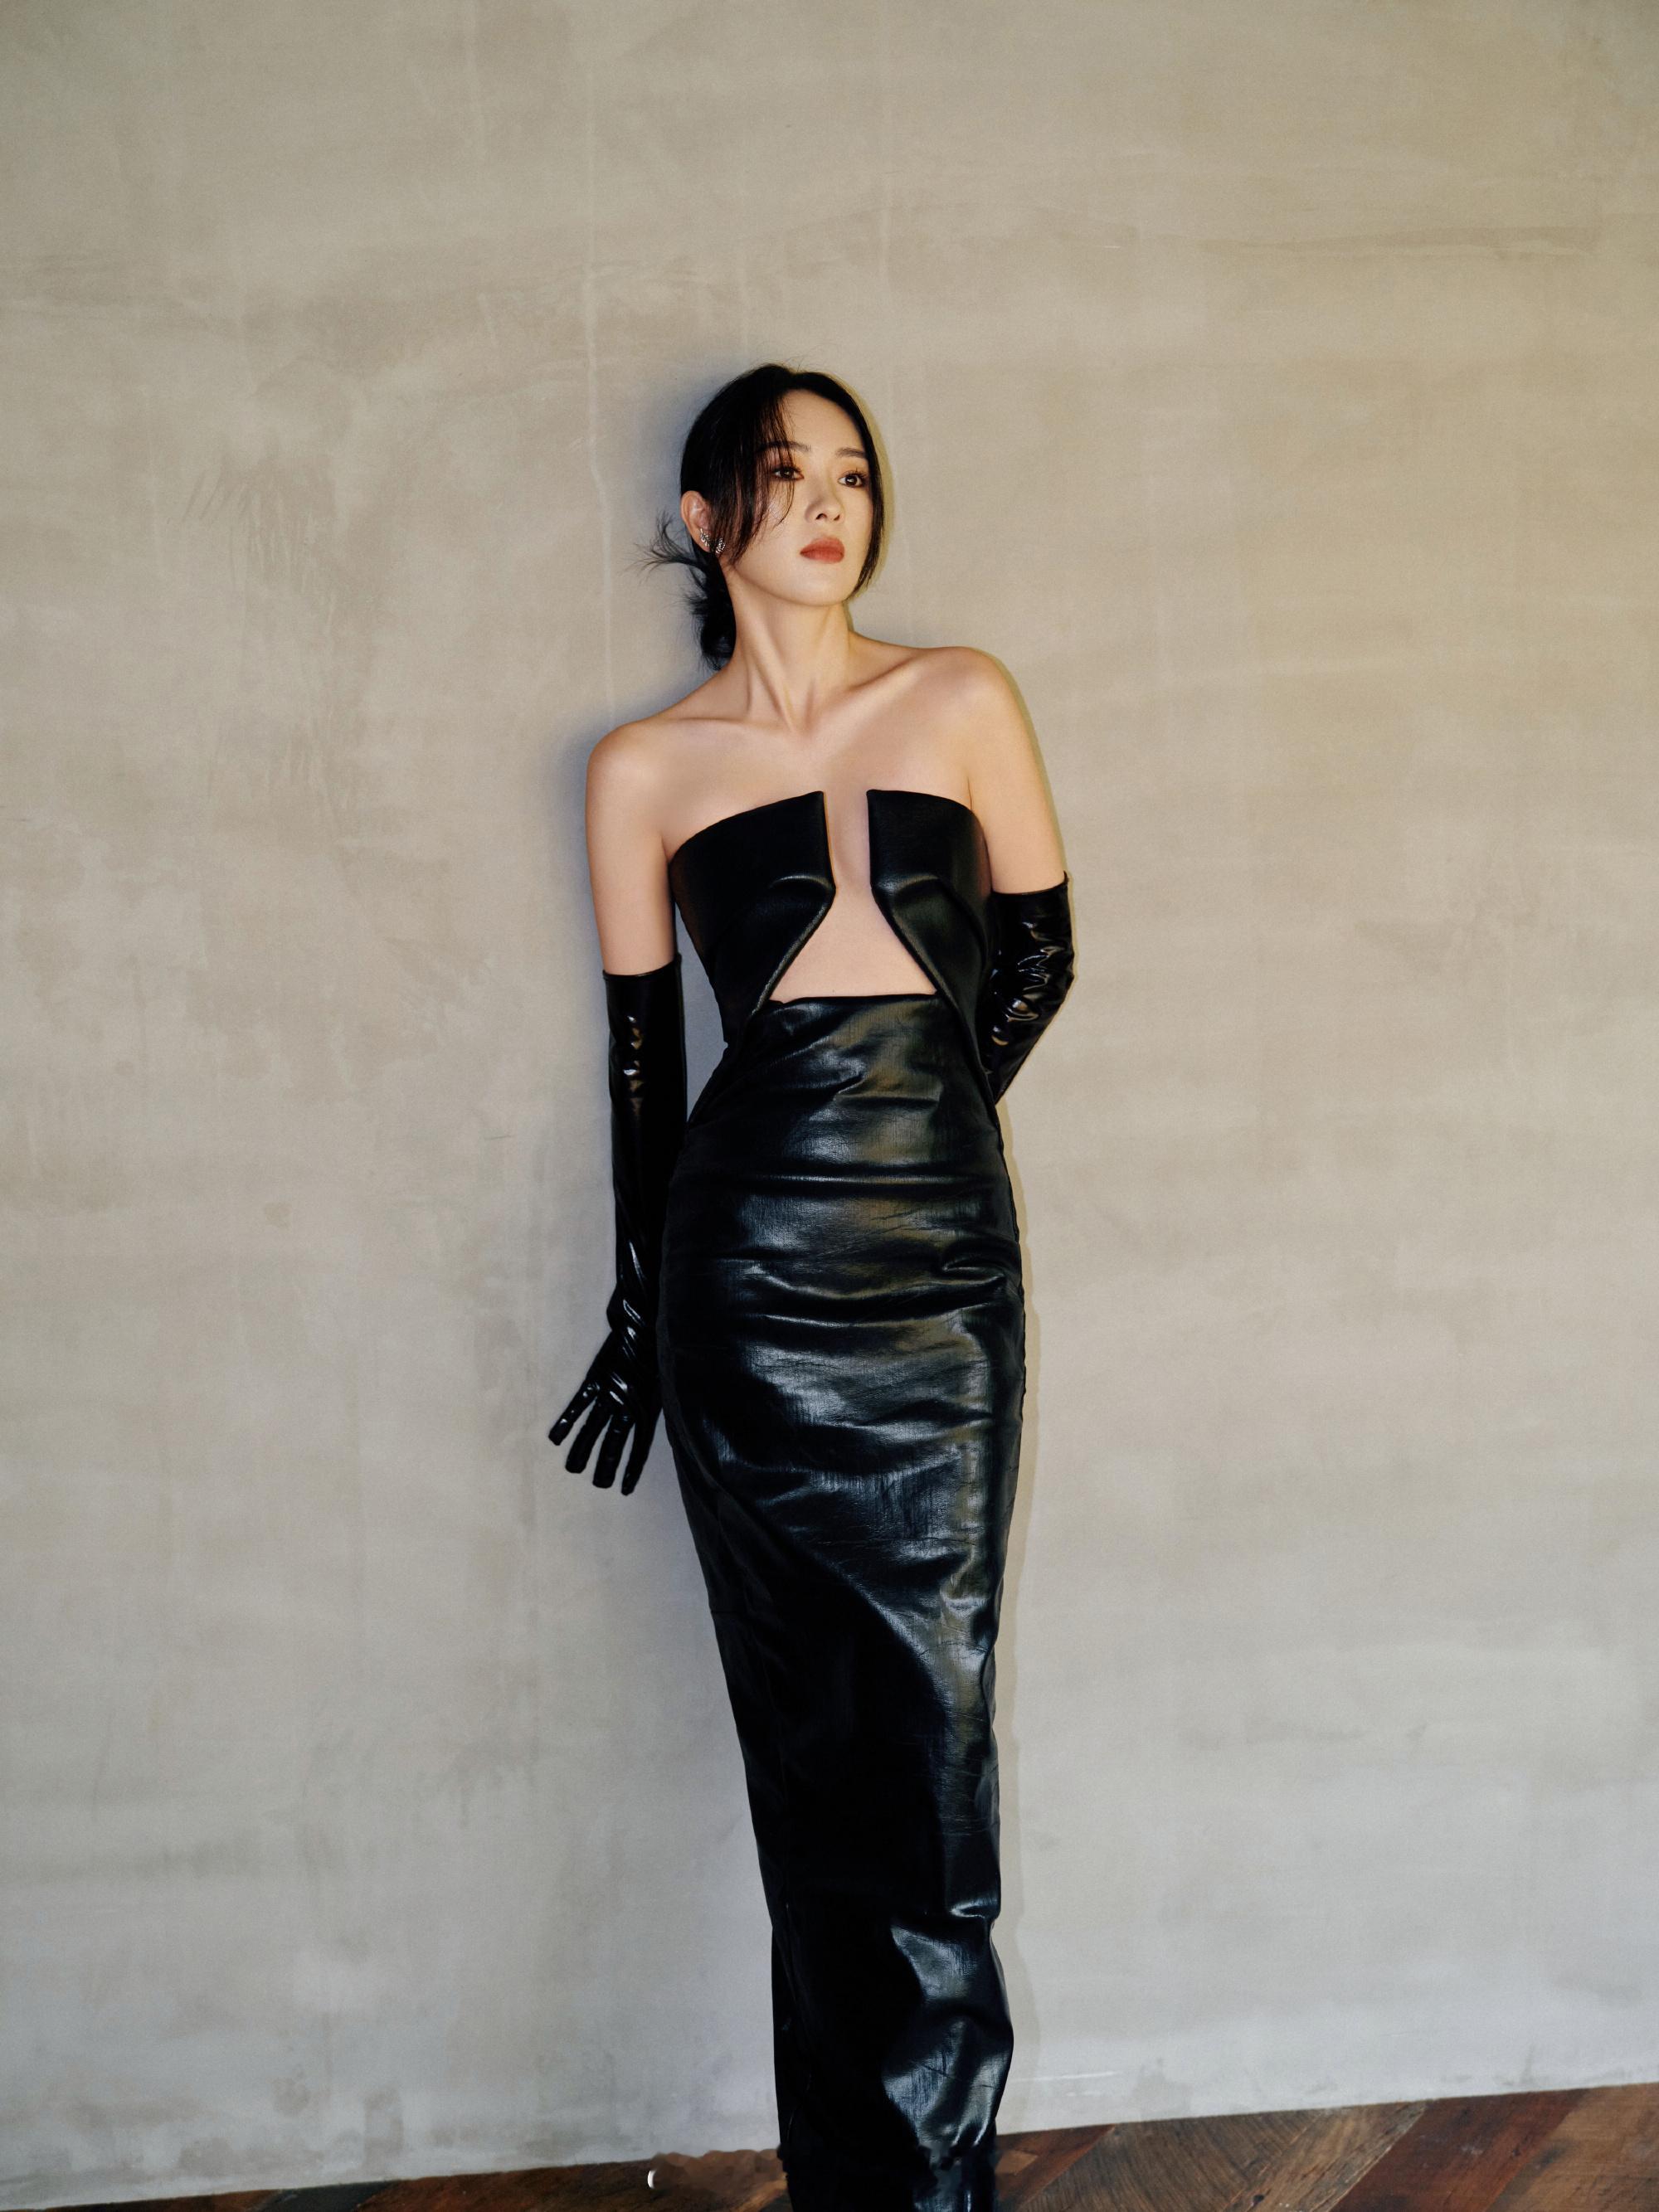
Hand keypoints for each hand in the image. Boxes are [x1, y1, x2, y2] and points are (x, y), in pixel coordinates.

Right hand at [548, 1324, 660, 1495]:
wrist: (647, 1323)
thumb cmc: (660, 1351)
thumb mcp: (666, 1382)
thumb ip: (660, 1404)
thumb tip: (665, 1423)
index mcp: (648, 1409)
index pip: (639, 1448)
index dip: (632, 1469)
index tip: (625, 1490)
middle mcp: (628, 1406)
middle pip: (613, 1443)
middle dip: (605, 1466)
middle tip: (598, 1485)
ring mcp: (610, 1393)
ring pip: (593, 1429)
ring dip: (582, 1450)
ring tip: (572, 1470)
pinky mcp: (596, 1379)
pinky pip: (579, 1405)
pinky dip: (567, 1421)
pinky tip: (555, 1439)